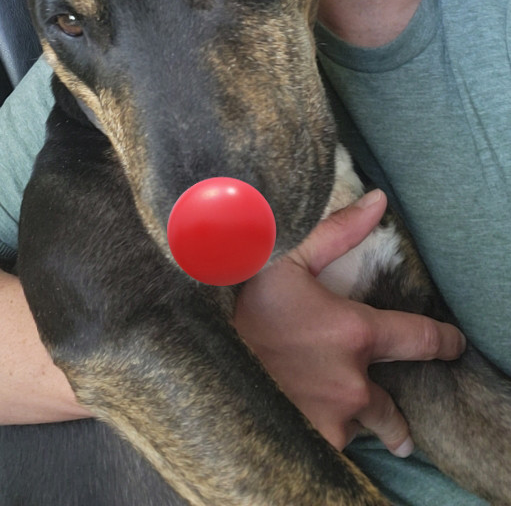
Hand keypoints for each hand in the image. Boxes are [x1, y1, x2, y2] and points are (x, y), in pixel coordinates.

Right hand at [233, 190, 465, 455]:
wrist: (193, 354)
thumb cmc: (241, 303)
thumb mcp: (287, 256)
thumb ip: (341, 230)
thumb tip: (381, 200)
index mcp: (355, 332)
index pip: (420, 339)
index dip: (443, 341)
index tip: (453, 345)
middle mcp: (351, 382)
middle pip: (394, 411)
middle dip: (398, 419)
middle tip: (403, 426)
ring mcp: (329, 418)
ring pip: (360, 430)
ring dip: (357, 426)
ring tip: (353, 428)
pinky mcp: (307, 442)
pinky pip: (331, 446)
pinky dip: (326, 436)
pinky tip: (312, 426)